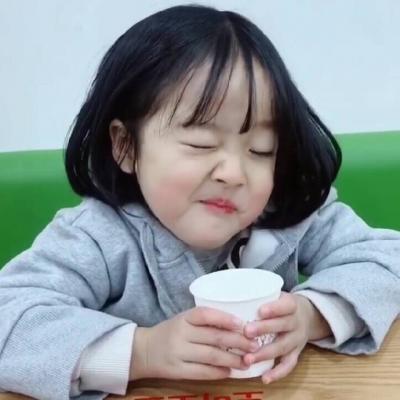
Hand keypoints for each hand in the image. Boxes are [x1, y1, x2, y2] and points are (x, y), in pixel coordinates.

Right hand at [130, 307, 258, 380]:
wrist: (144, 350)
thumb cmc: (171, 332)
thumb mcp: (184, 320)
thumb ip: (205, 322)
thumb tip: (238, 326)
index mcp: (184, 317)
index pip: (206, 314)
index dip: (225, 318)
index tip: (243, 324)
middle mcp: (181, 333)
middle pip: (214, 337)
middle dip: (238, 342)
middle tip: (254, 345)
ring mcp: (178, 353)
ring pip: (211, 356)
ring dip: (232, 359)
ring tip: (247, 361)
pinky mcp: (177, 370)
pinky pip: (202, 372)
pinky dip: (219, 372)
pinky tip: (230, 371)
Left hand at [242, 292, 331, 383]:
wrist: (309, 315)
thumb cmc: (283, 304)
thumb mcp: (277, 294)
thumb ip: (261, 295)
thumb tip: (233, 296)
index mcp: (292, 305)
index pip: (286, 306)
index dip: (274, 309)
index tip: (260, 310)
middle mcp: (296, 322)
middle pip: (283, 326)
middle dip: (264, 329)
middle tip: (247, 332)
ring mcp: (297, 339)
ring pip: (283, 347)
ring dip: (265, 354)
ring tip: (248, 359)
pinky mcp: (296, 353)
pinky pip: (288, 364)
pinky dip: (278, 373)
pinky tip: (265, 378)